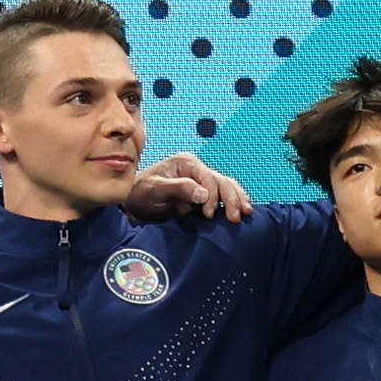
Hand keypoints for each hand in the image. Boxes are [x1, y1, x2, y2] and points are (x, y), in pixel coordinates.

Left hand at [121, 152, 253, 225]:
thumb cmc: (140, 194)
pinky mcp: (204, 197)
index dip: (212, 195)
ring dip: (238, 200)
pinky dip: (235, 203)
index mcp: (186, 163)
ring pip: (227, 187)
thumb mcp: (154, 190)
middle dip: (231, 198)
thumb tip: (204, 194)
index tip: (208, 214)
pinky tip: (243, 213)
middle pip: (222, 181)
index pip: (207, 177)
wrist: (134, 204)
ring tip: (246, 215)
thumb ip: (178, 189)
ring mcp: (202, 182)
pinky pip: (224, 197)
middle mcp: (197, 170)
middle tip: (236, 218)